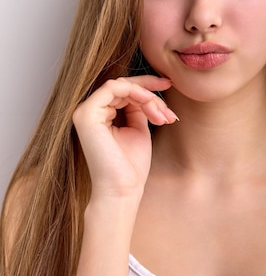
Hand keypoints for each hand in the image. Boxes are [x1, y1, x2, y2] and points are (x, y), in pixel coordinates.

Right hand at [72, 75, 175, 201]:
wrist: (122, 190)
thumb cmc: (131, 166)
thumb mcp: (139, 128)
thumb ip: (138, 108)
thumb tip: (148, 90)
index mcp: (100, 115)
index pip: (124, 90)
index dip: (147, 86)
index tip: (168, 84)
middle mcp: (90, 111)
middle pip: (124, 86)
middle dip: (151, 94)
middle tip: (168, 111)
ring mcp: (85, 112)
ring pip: (122, 86)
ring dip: (147, 97)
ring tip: (162, 116)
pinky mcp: (86, 114)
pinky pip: (112, 88)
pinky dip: (135, 92)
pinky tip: (149, 104)